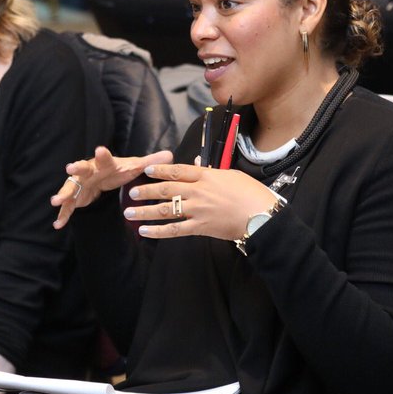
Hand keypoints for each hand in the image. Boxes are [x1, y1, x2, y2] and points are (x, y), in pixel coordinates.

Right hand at [51, 146, 173, 228]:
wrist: (100, 177)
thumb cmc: (116, 170)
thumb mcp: (133, 167)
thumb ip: (149, 163)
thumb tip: (170, 154)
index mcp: (103, 163)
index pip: (104, 158)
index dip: (103, 154)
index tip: (100, 149)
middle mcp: (88, 172)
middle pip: (81, 169)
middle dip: (76, 168)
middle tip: (70, 168)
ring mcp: (79, 184)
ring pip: (69, 188)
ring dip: (63, 194)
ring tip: (55, 201)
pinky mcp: (75, 198)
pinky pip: (68, 207)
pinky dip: (63, 215)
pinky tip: (57, 225)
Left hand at [122, 162, 278, 241]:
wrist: (262, 215)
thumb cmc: (251, 193)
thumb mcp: (232, 175)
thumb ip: (211, 170)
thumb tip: (196, 161)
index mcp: (206, 176)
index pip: (177, 171)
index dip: (160, 170)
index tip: (146, 170)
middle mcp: (198, 192)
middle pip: (166, 190)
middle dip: (146, 191)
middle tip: (131, 192)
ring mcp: (198, 210)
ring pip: (166, 210)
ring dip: (145, 211)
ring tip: (129, 212)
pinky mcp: (200, 227)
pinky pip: (175, 230)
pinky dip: (158, 231)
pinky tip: (144, 231)